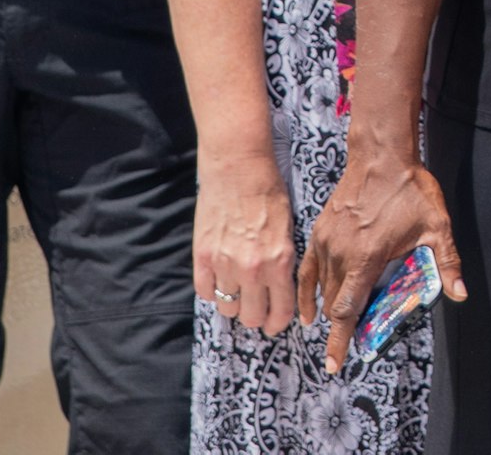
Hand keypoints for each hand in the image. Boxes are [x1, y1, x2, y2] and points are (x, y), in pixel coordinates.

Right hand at [194, 153, 300, 336]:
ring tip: (237, 290)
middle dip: (256, 316)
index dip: (278, 323)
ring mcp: (224, 264)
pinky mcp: (202, 256)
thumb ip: (284, 261)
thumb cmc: (268, 192)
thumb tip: (281, 288)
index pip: (280, 311)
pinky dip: (212, 290)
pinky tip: (219, 279)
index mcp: (280, 261)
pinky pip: (205, 292)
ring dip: (233, 303)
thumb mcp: (288, 229)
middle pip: (251, 317)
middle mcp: (252, 268)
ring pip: (227, 308)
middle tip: (256, 308)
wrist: (238, 167)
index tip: (275, 323)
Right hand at [300, 148, 463, 375]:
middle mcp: (340, 253)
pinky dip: (308, 290)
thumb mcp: (437, 227)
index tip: (336, 364)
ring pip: (323, 288)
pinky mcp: (320, 232)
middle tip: (350, 346)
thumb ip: (447, 263)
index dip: (341, 339)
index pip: (347, 309)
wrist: (382, 155)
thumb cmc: (410, 189)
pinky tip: (309, 307)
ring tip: (335, 328)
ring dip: (329, 309)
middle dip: (341, 328)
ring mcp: (327, 242)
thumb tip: (460, 294)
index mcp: (365, 257)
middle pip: (334, 303)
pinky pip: (309, 269)